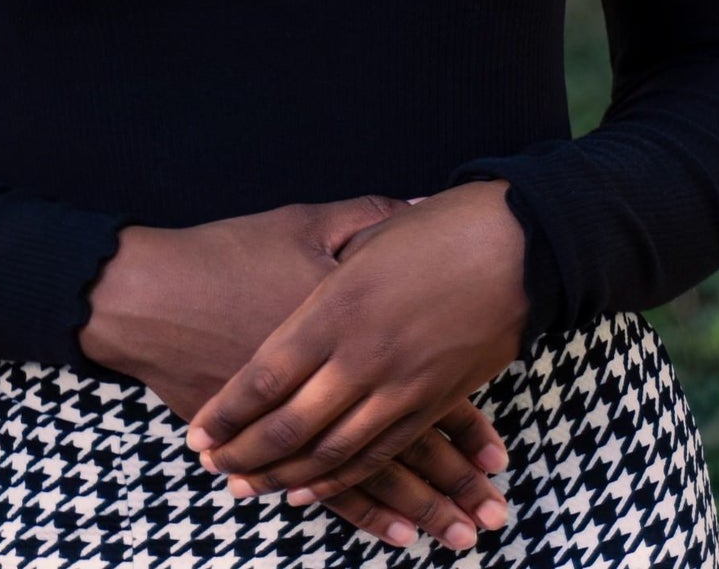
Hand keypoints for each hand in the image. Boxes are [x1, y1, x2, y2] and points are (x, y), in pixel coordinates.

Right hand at [80, 194, 513, 549]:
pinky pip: (330, 484)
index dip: (467, 427)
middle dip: (454, 484)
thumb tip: (422, 206)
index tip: (501, 459)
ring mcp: (307, 416)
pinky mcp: (280, 444)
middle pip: (410, 441)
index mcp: (356, 326)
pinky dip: (365, 511)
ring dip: (421, 509)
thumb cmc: (233, 251)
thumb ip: (371, 222)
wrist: (159, 292)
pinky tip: (396, 534)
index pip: (424, 384)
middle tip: (494, 518)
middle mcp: (340, 377)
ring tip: (459, 539)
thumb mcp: (309, 223)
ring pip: (377, 474)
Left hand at [183, 180, 529, 510]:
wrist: (518, 246)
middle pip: (291, 424)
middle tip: (213, 468)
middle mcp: (362, 356)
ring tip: (248, 487)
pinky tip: (312, 490)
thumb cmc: (437, 227)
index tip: (200, 431)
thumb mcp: (365, 231)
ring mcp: (399, 386)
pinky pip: (378, 454)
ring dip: (285, 476)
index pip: (265, 375)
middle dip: (246, 453)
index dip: (229, 411)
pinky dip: (342, 480)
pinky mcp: (431, 403)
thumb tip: (293, 285)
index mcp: (336, 306)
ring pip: (332, 451)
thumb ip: (326, 261)